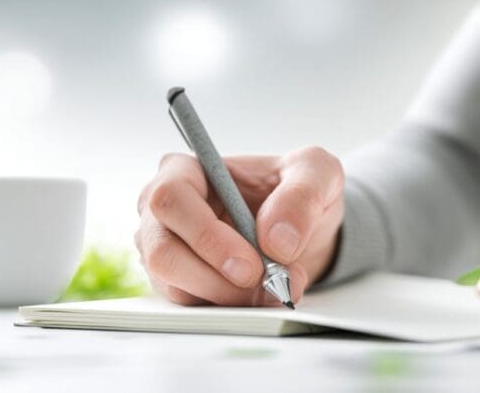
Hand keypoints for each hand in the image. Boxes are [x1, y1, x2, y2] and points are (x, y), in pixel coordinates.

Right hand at [135, 147, 344, 306]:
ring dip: (231, 298)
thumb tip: (277, 240)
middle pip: (163, 252)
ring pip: (175, 286)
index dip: (206, 236)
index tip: (251, 264)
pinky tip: (262, 296)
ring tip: (276, 288)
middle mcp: (164, 212)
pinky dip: (231, 309)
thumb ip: (302, 194)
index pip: (170, 199)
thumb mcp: (316, 173)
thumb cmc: (295, 191)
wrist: (300, 230)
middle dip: (217, 278)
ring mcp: (165, 250)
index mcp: (184, 170)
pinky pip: (191, 306)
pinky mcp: (178, 283)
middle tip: (267, 284)